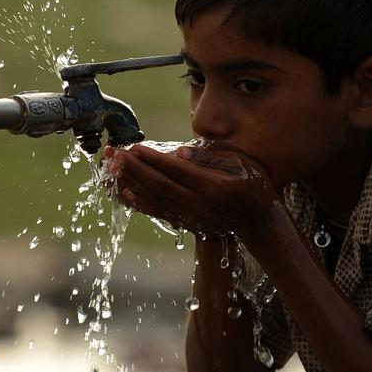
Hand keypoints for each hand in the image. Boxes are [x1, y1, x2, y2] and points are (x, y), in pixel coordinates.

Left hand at [102, 142, 278, 235]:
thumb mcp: (241, 164)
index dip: (153, 159)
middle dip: (134, 168)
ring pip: (155, 199)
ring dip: (132, 182)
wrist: (258, 222)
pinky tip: (125, 192)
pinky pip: (159, 212)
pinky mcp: (186, 223)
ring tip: (113, 168)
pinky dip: (140, 202)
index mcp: (215, 188)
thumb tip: (179, 152)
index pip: (177, 171)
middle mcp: (200, 205)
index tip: (134, 147)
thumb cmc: (253, 185)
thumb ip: (210, 157)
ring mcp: (191, 217)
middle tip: (114, 154)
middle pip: (160, 185)